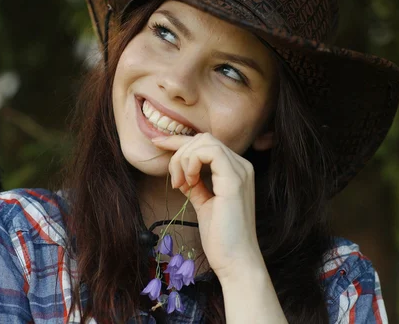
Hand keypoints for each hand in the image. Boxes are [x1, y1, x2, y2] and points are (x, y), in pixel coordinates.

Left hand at [152, 133, 263, 280]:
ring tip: (181, 185)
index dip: (178, 141)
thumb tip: (181, 174)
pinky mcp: (234, 180)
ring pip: (204, 142)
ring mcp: (240, 171)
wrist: (235, 260)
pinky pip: (209, 152)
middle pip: (203, 139)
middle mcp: (241, 166)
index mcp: (235, 170)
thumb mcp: (204, 204)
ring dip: (183, 160)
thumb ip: (196, 185)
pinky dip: (192, 162)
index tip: (157, 143)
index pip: (205, 144)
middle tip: (175, 182)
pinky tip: (189, 182)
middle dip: (179, 153)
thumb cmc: (221, 237)